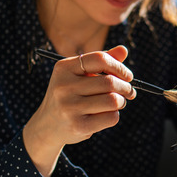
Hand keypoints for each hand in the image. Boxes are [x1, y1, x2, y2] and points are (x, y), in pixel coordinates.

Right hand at [23, 45, 135, 176]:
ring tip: (118, 103)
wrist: (47, 126)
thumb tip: (124, 50)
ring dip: (121, 102)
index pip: (99, 59)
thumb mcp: (79, 76)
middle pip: (109, 82)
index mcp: (64, 68)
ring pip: (113, 100)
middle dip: (125, 87)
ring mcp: (70, 107)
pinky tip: (106, 115)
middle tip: (129, 92)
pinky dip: (115, 115)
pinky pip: (111, 117)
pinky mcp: (78, 126)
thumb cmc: (70, 96)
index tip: (128, 76)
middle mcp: (64, 86)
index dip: (119, 66)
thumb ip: (101, 62)